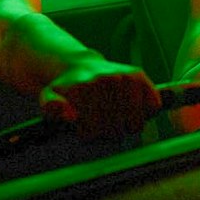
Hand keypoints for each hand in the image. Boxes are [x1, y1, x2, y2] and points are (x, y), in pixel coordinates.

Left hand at [40, 56, 161, 139]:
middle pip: (114, 130)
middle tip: (100, 123)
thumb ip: (52, 108)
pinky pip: (152, 105)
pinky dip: (146, 112)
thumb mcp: (48, 97)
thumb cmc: (67, 89)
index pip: (93, 132)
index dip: (88, 134)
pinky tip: (134, 109)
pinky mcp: (138, 75)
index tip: (83, 126)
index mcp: (83, 88)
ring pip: (134, 123)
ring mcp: (123, 77)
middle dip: (107, 132)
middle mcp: (105, 80)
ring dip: (126, 126)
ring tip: (116, 118)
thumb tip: (71, 116)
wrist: (80, 66)